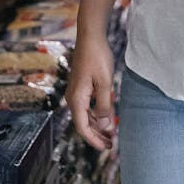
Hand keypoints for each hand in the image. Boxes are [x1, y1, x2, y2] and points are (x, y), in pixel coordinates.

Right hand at [67, 36, 115, 150]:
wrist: (90, 36)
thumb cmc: (97, 57)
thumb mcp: (105, 82)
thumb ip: (105, 104)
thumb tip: (105, 126)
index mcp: (77, 99)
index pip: (83, 127)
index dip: (94, 140)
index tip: (106, 147)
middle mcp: (73, 97)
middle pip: (83, 123)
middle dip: (96, 135)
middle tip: (111, 144)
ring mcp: (76, 91)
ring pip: (85, 115)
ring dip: (96, 125)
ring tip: (110, 133)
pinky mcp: (80, 86)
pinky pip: (86, 105)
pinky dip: (95, 113)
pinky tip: (106, 115)